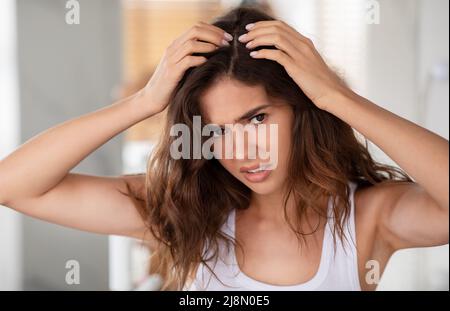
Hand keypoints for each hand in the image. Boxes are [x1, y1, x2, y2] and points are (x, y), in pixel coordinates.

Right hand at [139, 21, 232, 114]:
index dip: (214, 29)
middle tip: (228, 42)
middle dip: (214, 34)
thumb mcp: (182, 66)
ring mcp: (171, 59)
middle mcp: (172, 48)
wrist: (152, 98)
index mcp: (176, 45)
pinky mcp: (171, 72)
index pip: (196, 27)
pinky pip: (187, 61)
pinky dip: (200, 59)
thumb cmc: (171, 84)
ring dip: (209, 45)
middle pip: (195, 31)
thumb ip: (193, 57)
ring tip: (221, 50)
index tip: (228, 37)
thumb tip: (216, 52)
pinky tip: (208, 62)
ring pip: (191, 43)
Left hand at [238, 20, 352, 110]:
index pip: (281, 25)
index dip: (263, 25)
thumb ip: (295, 54)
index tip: (251, 29)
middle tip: (244, 36)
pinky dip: (263, 53)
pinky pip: (276, 54)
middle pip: (276, 28)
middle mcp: (302, 44)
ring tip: (247, 44)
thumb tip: (278, 53)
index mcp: (304, 41)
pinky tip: (254, 55)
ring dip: (258, 39)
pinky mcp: (297, 66)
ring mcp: (300, 54)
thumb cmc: (318, 82)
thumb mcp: (307, 63)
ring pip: (275, 37)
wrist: (331, 92)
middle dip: (257, 30)